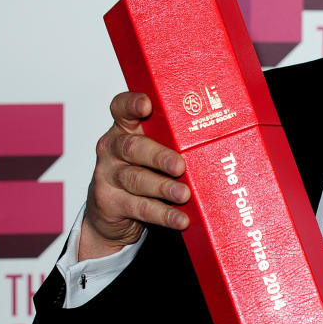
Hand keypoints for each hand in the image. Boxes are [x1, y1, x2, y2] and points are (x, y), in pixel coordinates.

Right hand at [79, 91, 190, 259]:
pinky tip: (179, 218)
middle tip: (179, 165)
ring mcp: (108, 176)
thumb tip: (214, 147)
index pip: (121, 108)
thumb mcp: (151, 154)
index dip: (131, 104)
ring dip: (163, 187)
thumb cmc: (140, 174)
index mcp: (123, 129)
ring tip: (183, 194)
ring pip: (136, 179)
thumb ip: (171, 145)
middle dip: (158, 156)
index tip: (146, 105)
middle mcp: (112, 149)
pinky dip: (163, 214)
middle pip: (132, 147)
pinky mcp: (110, 202)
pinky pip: (140, 208)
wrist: (111, 213)